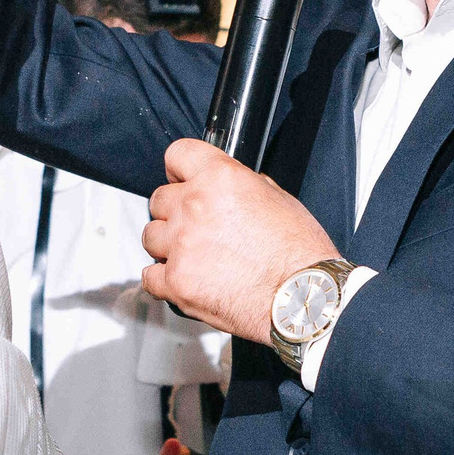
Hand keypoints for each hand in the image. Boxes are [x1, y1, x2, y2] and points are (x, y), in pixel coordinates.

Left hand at [141, 140, 339, 345]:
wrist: (304, 299)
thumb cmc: (300, 254)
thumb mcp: (279, 199)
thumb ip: (242, 187)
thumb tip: (226, 187)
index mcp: (221, 179)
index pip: (178, 155)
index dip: (180, 169)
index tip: (181, 179)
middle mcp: (196, 206)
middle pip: (159, 199)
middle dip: (174, 211)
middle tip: (195, 226)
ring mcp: (182, 245)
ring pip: (151, 236)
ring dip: (167, 244)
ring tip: (193, 256)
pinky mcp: (177, 281)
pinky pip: (149, 276)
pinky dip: (162, 279)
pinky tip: (183, 278)